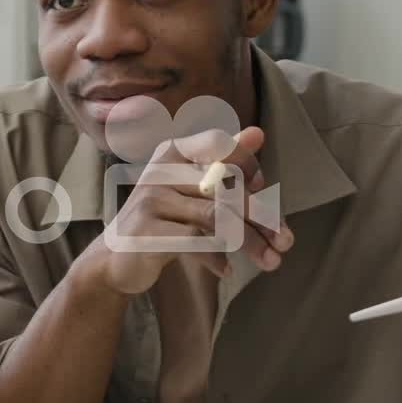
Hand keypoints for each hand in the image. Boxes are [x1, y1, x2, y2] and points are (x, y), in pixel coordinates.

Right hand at [84, 125, 293, 295]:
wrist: (114, 261)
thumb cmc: (164, 222)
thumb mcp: (193, 191)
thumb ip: (225, 164)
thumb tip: (258, 132)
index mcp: (172, 153)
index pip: (220, 145)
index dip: (246, 165)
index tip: (261, 188)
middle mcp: (159, 170)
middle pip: (225, 186)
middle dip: (263, 215)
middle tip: (287, 241)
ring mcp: (151, 200)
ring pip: (217, 216)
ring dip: (250, 242)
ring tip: (271, 261)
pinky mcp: (146, 232)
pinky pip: (197, 242)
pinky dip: (216, 257)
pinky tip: (226, 270)